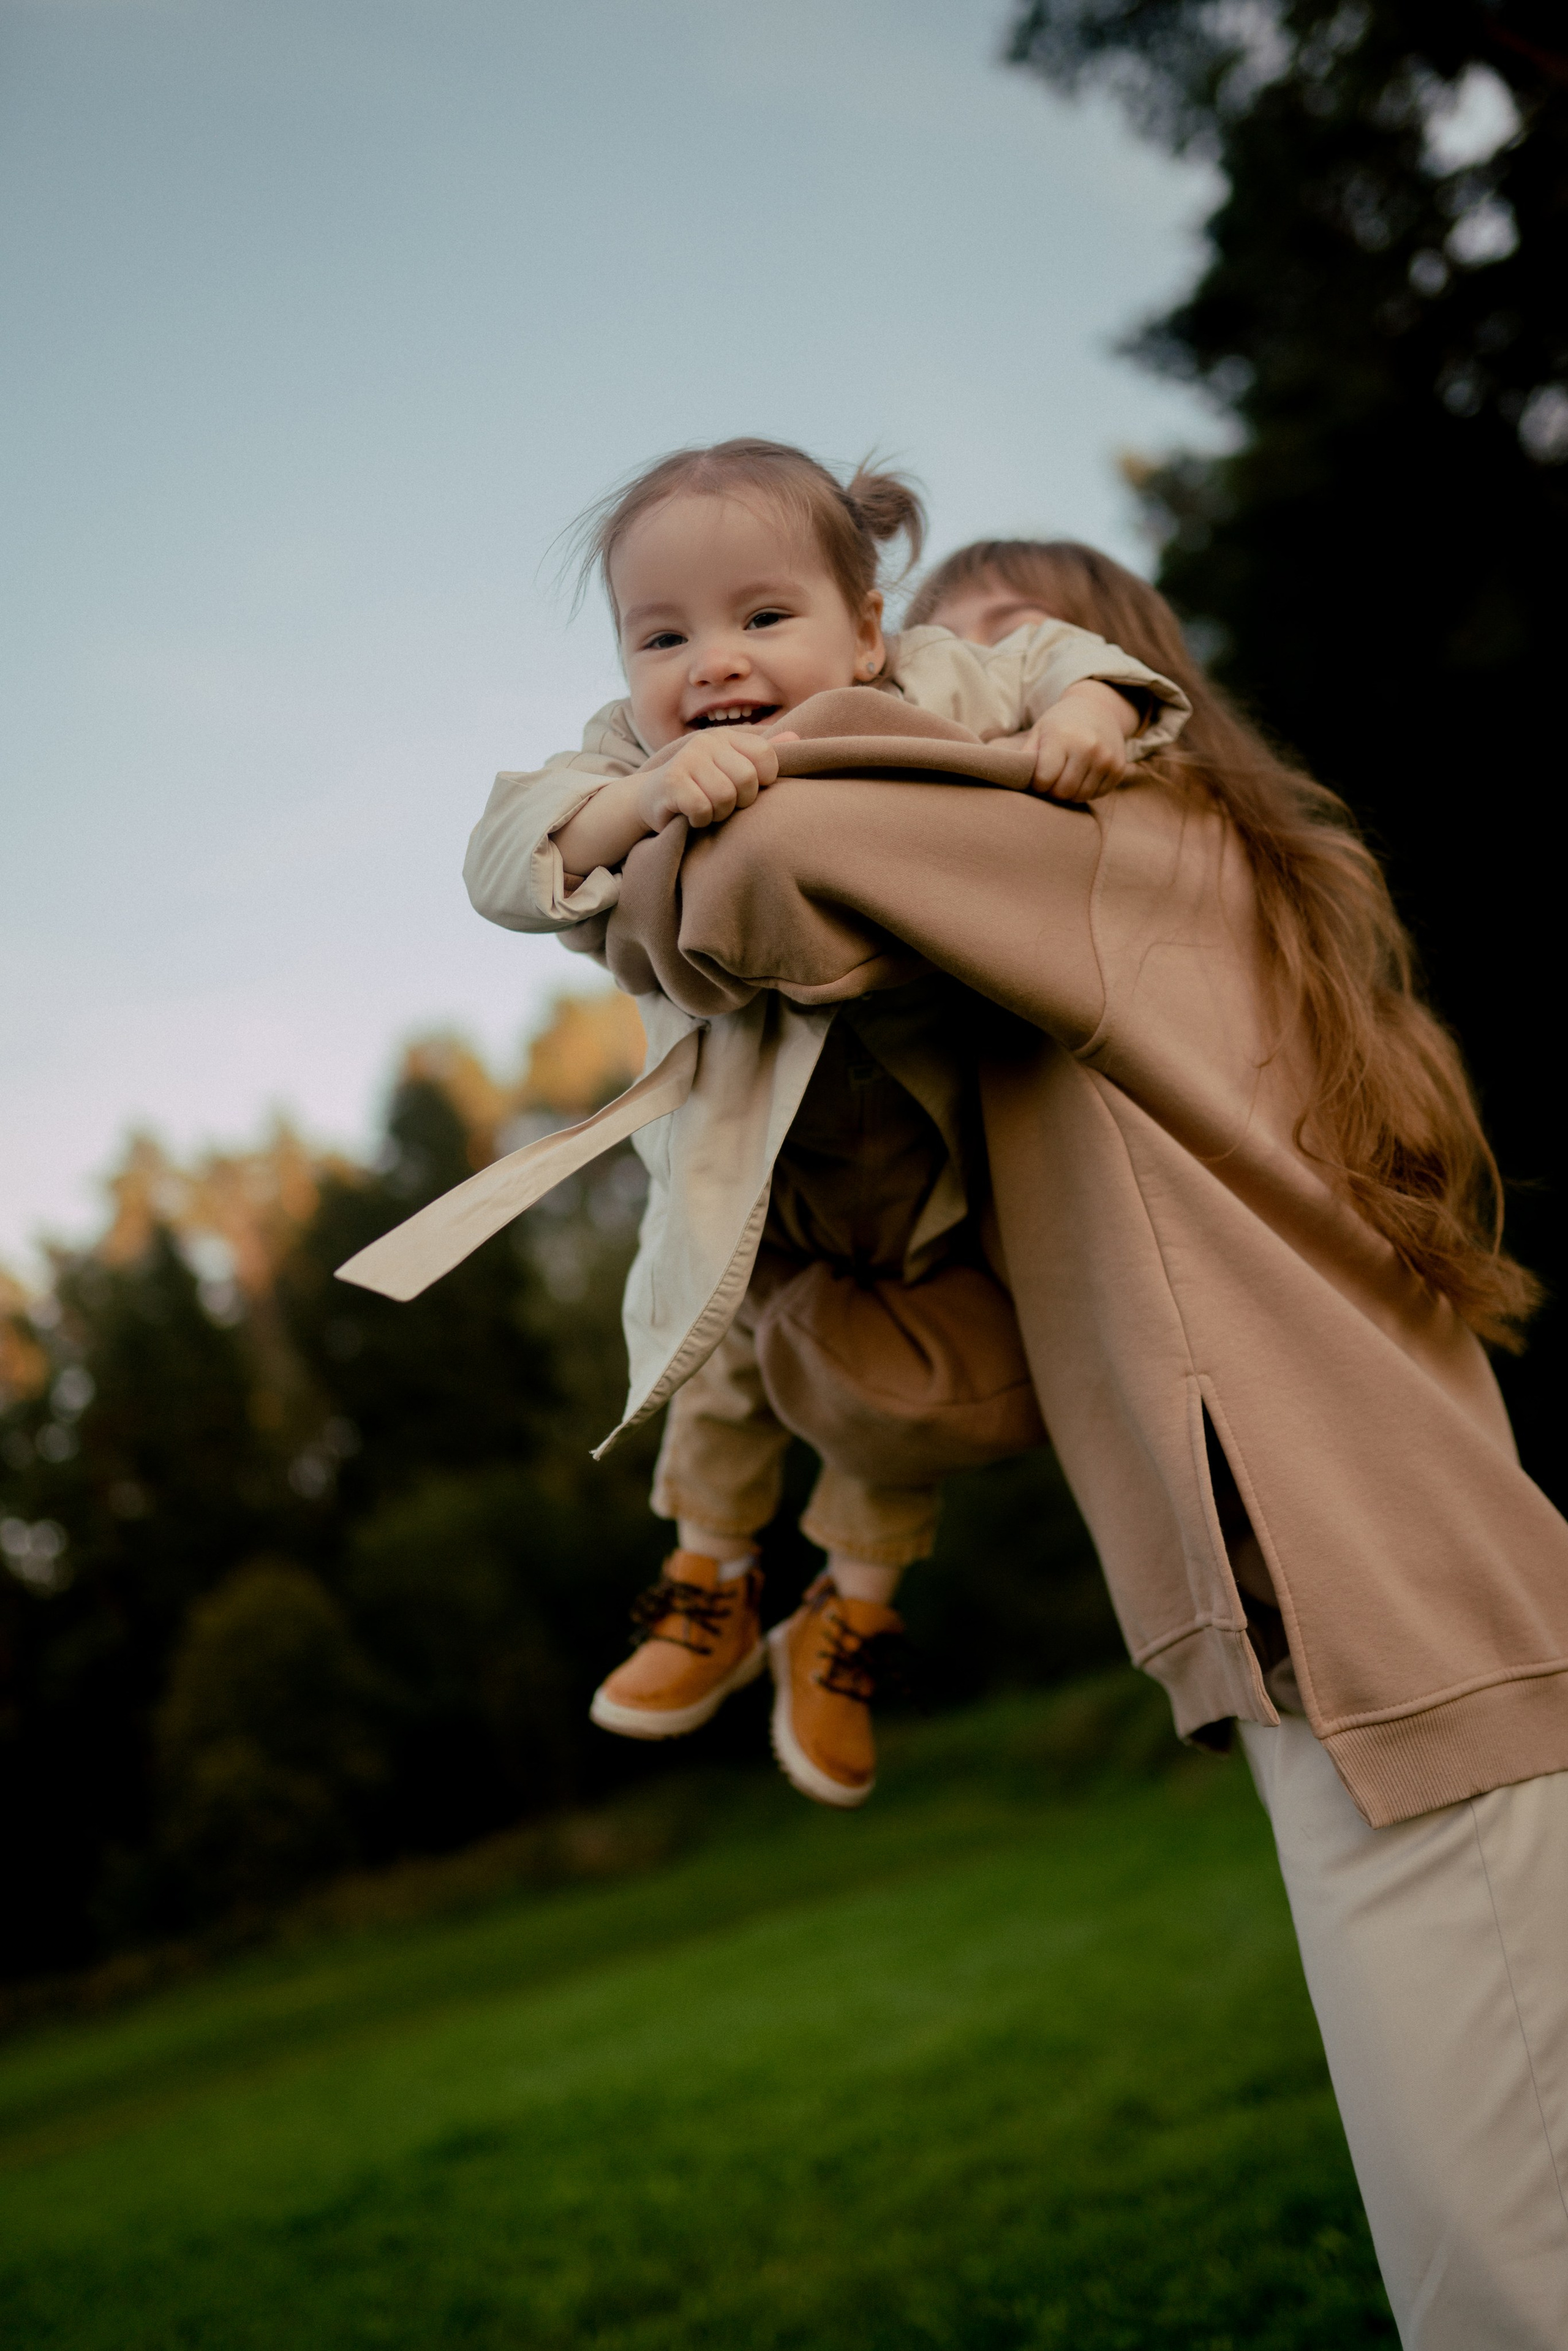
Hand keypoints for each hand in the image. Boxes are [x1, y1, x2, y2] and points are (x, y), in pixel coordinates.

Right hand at [634, 726, 780, 833]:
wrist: (653, 799)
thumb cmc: (701, 787)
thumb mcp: (732, 768)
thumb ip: (763, 755)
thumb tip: (797, 736)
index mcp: (728, 737)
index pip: (766, 755)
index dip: (764, 780)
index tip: (749, 791)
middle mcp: (708, 742)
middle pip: (747, 779)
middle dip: (740, 802)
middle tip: (725, 805)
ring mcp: (687, 759)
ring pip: (724, 796)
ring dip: (719, 814)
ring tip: (708, 810)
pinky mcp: (671, 781)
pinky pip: (702, 808)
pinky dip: (701, 820)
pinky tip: (693, 817)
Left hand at [1020, 680, 1137, 800]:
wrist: (1098, 709)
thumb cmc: (1060, 724)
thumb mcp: (1039, 732)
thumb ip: (1026, 756)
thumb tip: (1014, 780)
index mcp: (1062, 737)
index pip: (1044, 779)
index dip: (1037, 783)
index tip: (1038, 777)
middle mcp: (1087, 747)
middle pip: (1063, 792)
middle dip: (1053, 791)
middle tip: (1051, 781)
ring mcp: (1106, 758)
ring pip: (1080, 796)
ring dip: (1069, 793)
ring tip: (1065, 778)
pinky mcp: (1118, 768)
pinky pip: (1097, 794)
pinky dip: (1086, 791)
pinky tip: (1082, 776)